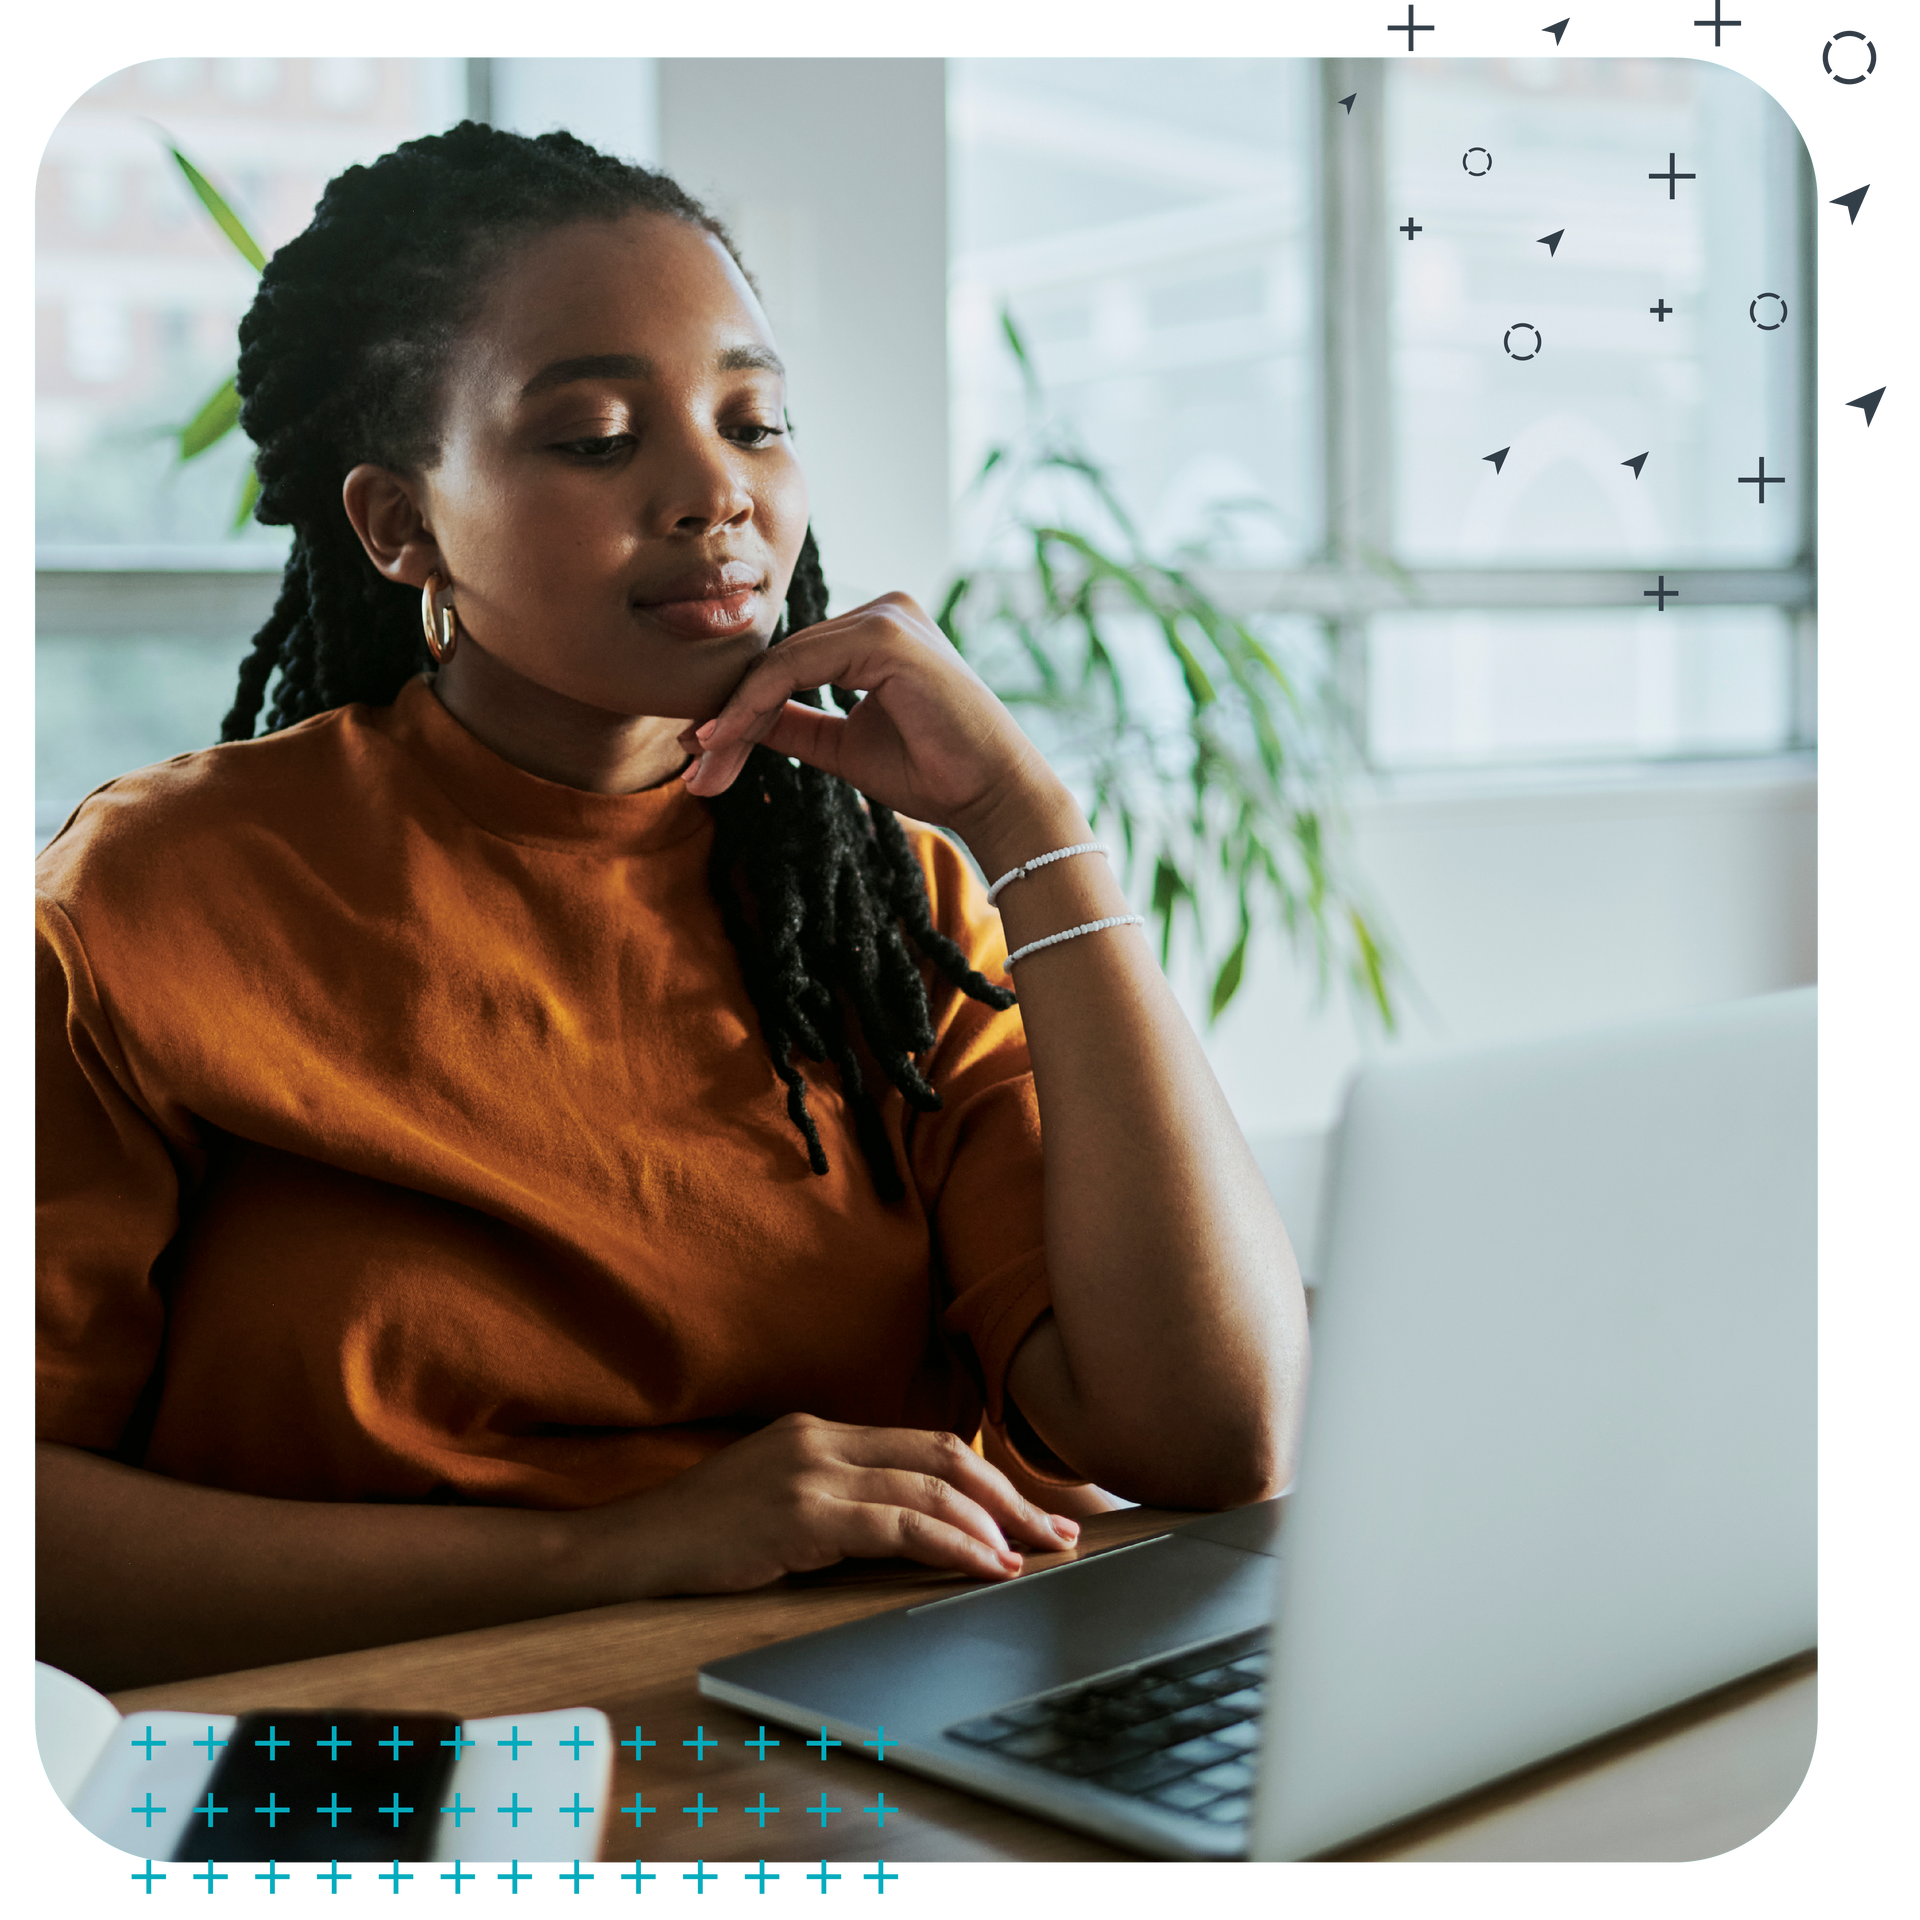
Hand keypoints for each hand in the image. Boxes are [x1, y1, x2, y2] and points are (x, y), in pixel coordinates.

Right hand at [584, 1412, 1082, 1595]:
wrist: (627, 1550)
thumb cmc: (703, 1538)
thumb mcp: (782, 1503)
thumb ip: (843, 1503)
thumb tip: (923, 1535)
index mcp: (822, 1431)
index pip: (930, 1444)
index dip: (992, 1478)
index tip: (1034, 1514)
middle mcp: (822, 1439)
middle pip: (945, 1456)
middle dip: (1010, 1497)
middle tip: (1058, 1534)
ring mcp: (810, 1471)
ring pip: (929, 1487)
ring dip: (991, 1524)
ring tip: (1031, 1556)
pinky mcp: (798, 1513)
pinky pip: (896, 1525)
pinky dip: (951, 1544)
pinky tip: (982, 1566)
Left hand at [676, 593, 1052, 843]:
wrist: (992, 795)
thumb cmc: (934, 772)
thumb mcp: (843, 746)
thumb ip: (794, 724)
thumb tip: (731, 722)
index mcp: (876, 632)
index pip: (790, 664)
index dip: (740, 709)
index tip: (704, 756)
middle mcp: (881, 610)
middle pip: (779, 661)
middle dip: (732, 719)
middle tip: (696, 773)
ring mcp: (884, 616)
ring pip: (780, 663)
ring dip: (736, 718)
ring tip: (705, 767)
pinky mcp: (883, 634)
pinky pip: (796, 666)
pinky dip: (756, 704)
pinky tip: (728, 739)